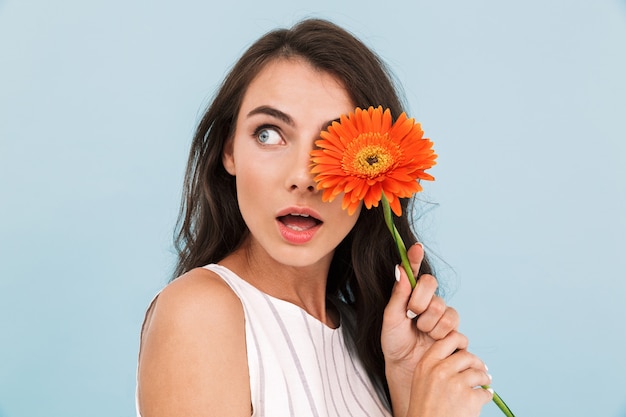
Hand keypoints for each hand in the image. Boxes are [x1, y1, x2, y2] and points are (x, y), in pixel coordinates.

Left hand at [381, 243, 460, 415]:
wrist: (406, 368)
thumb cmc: (394, 343)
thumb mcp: (390, 319)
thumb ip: (397, 295)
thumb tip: (399, 268)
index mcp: (411, 295)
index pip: (415, 272)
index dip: (415, 258)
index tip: (416, 247)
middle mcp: (429, 302)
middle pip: (432, 285)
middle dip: (419, 301)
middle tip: (411, 315)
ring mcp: (443, 317)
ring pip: (444, 307)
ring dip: (430, 323)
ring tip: (421, 333)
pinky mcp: (454, 334)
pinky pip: (454, 327)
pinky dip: (441, 335)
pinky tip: (434, 342)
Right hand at [406, 332, 492, 416]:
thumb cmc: (424, 410)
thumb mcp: (421, 381)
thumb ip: (436, 365)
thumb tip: (461, 356)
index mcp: (426, 364)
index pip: (448, 340)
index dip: (460, 341)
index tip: (466, 347)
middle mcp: (440, 371)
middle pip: (467, 356)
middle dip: (477, 363)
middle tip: (482, 368)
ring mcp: (455, 384)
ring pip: (478, 373)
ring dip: (484, 378)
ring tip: (485, 382)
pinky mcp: (469, 399)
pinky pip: (485, 392)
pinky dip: (486, 396)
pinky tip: (483, 398)